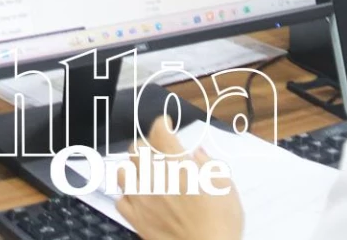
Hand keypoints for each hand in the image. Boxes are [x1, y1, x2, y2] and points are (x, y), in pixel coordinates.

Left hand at [116, 117, 243, 239]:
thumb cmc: (221, 222)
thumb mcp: (225, 186)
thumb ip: (208, 164)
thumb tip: (197, 153)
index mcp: (177, 165)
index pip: (159, 132)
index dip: (162, 124)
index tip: (166, 125)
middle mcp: (154, 177)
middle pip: (136, 148)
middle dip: (147, 145)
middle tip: (158, 152)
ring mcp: (142, 199)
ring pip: (123, 171)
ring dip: (133, 169)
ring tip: (145, 174)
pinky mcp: (136, 219)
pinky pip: (121, 200)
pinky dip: (128, 195)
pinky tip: (140, 198)